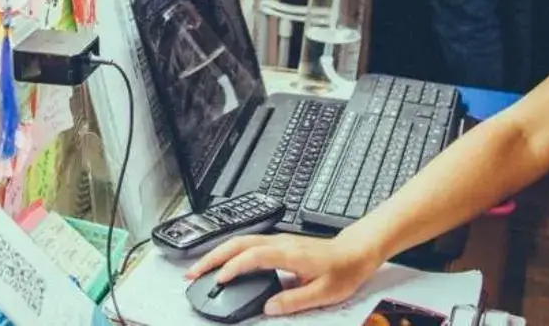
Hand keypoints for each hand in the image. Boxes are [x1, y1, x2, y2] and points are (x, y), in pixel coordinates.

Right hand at [185, 231, 378, 316]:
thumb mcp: (324, 293)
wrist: (355, 251)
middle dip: (212, 257)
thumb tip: (268, 308)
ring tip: (200, 268)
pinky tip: (222, 261)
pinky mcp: (277, 243)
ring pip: (239, 240)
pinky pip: (246, 243)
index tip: (219, 279)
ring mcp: (278, 240)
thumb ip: (295, 301)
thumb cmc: (343, 270)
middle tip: (193, 273)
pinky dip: (228, 251)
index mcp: (290, 254)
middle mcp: (280, 243)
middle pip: (238, 243)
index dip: (233, 267)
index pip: (253, 255)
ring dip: (217, 253)